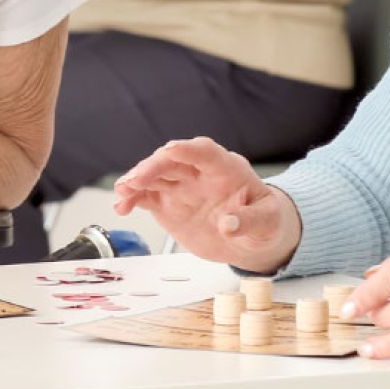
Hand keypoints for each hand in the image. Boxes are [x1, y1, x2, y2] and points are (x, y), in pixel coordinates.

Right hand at [112, 137, 300, 272]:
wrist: (251, 239)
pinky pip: (145, 196)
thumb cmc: (265, 222)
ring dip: (135, 180)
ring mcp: (181, 187)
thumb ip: (250, 221)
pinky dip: (131, 199)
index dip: (188, 149)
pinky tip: (121, 206)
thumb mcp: (268, 222)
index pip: (205, 151)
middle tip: (136, 181)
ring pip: (153, 175)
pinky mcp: (167, 203)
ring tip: (122, 192)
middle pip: (171, 161)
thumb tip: (230, 223)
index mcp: (226, 168)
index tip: (171, 150)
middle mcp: (199, 173)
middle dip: (152, 167)